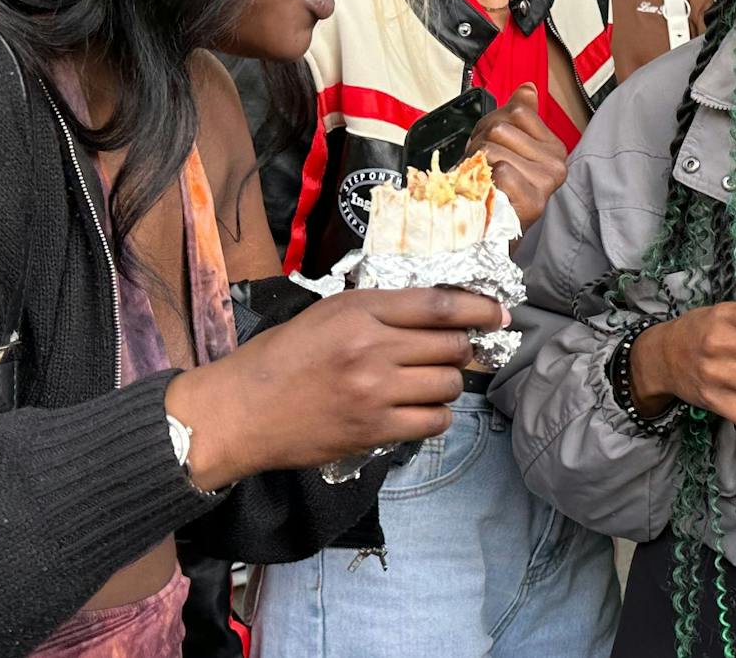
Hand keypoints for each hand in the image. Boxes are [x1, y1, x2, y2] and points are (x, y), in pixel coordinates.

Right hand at [165, 287, 506, 490]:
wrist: (238, 412)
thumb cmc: (280, 357)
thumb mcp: (328, 313)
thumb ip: (380, 309)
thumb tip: (437, 312)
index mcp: (361, 311)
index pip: (440, 304)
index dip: (479, 308)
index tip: (497, 313)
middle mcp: (373, 349)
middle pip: (452, 346)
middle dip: (462, 349)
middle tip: (454, 353)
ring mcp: (375, 393)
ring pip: (448, 385)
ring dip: (447, 383)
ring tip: (428, 382)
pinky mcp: (373, 431)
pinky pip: (433, 422)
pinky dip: (436, 416)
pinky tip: (420, 410)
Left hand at [467, 83, 568, 229]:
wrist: (490, 232)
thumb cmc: (497, 189)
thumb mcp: (508, 146)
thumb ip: (520, 116)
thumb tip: (528, 88)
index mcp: (552, 146)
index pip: (517, 112)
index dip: (490, 124)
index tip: (490, 145)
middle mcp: (555, 164)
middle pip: (501, 128)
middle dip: (479, 144)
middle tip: (482, 166)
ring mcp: (546, 183)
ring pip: (495, 149)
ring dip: (476, 163)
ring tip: (482, 180)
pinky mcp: (533, 201)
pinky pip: (500, 171)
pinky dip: (486, 181)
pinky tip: (488, 192)